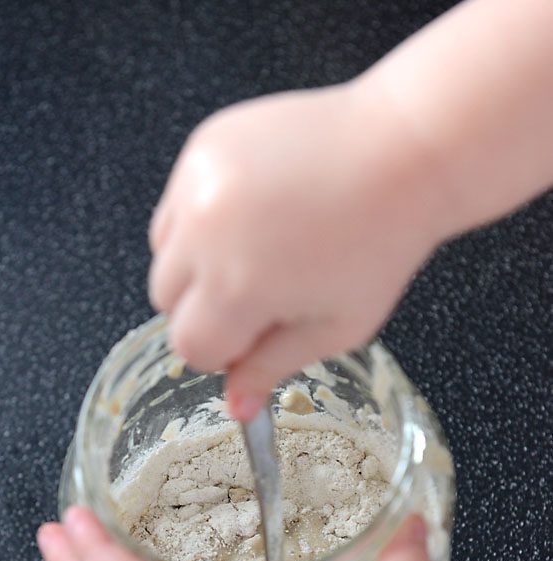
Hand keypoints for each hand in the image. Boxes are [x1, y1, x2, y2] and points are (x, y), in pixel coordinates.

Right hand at [149, 79, 443, 418]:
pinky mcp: (203, 148)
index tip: (258, 333)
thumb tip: (237, 409)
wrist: (399, 153)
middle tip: (263, 288)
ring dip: (196, 263)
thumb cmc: (378, 243)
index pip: (190, 346)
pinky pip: (176, 205)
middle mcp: (206, 234)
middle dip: (206, 306)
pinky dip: (201, 219)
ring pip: (164, 252)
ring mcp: (199, 185)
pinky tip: (254, 212)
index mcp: (238, 287)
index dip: (225, 349)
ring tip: (258, 247)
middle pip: (165, 301)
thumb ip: (272, 367)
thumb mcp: (333, 328)